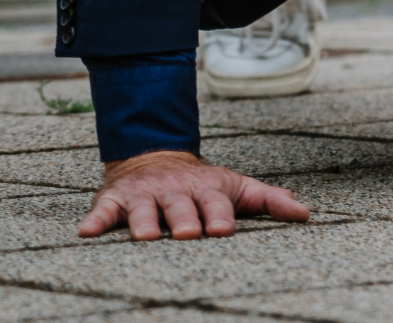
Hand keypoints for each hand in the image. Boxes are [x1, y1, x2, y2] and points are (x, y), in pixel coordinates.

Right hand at [78, 149, 310, 240]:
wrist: (157, 156)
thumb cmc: (204, 185)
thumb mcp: (239, 188)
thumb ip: (270, 200)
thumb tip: (306, 214)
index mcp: (207, 189)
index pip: (216, 203)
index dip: (220, 215)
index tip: (223, 229)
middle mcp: (176, 190)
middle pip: (181, 206)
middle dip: (184, 219)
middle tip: (189, 233)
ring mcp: (145, 195)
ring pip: (144, 210)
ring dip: (145, 221)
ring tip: (146, 237)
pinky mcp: (116, 200)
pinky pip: (103, 211)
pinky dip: (95, 219)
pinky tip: (86, 232)